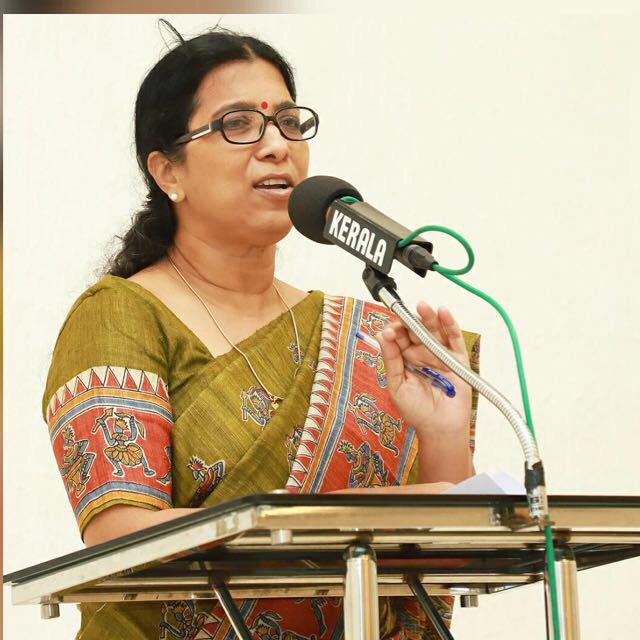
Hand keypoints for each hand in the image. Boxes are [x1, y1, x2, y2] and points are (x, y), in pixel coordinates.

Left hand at [376, 302, 471, 439]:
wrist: (440, 428)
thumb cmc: (416, 411)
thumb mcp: (397, 385)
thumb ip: (391, 360)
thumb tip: (381, 335)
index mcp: (404, 358)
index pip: (398, 337)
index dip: (394, 330)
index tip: (390, 331)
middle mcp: (421, 353)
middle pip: (415, 330)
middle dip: (410, 320)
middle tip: (405, 315)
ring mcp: (439, 354)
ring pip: (434, 330)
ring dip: (429, 317)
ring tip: (423, 306)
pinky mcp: (457, 358)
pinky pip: (453, 338)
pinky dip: (449, 325)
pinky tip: (443, 312)